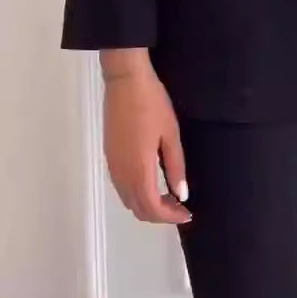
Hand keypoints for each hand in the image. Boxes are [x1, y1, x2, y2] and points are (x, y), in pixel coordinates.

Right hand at [103, 59, 190, 224]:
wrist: (125, 80)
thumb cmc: (152, 104)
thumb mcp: (170, 134)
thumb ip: (175, 166)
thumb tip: (181, 195)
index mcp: (138, 169)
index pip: (151, 208)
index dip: (169, 216)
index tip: (187, 213)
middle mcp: (122, 173)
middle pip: (137, 209)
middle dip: (159, 214)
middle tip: (179, 206)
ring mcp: (113, 165)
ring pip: (128, 199)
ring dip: (147, 204)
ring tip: (168, 195)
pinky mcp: (109, 156)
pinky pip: (122, 186)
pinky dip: (137, 193)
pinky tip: (152, 181)